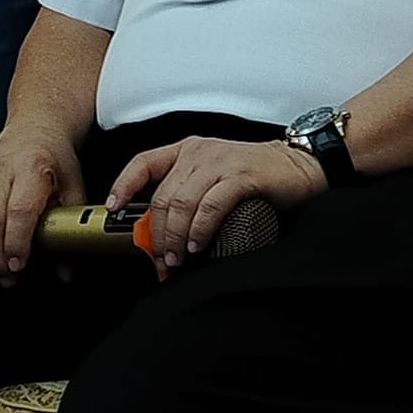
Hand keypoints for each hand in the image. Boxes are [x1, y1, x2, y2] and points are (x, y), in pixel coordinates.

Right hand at [0, 137, 85, 278]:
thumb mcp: (73, 189)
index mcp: (32, 167)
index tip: (20, 265)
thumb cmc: (54, 164)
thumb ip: (70, 228)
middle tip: (9, 277)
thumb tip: (66, 270)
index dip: (17, 242)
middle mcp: (0, 171)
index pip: (19, 210)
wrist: (33, 134)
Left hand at [106, 136, 325, 280]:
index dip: (124, 186)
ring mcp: (220, 162)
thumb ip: (187, 196)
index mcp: (187, 150)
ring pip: (181, 203)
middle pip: (162, 196)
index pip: (143, 162)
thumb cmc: (254, 175)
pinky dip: (200, 230)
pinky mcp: (241, 176)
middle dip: (156, 236)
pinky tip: (199, 245)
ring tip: (177, 261)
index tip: (113, 210)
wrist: (298, 166)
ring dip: (175, 238)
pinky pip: (210, 206)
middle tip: (160, 262)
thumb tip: (161, 236)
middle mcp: (199, 152)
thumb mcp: (212, 178)